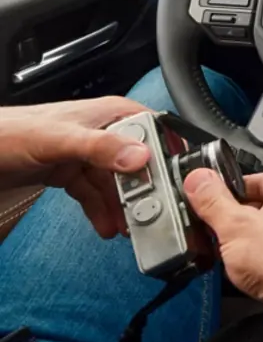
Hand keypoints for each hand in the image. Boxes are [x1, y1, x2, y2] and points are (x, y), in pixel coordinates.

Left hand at [0, 97, 151, 237]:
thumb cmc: (10, 132)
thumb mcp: (59, 140)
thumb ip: (100, 147)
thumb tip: (140, 157)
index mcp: (110, 114)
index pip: (152, 132)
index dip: (164, 157)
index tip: (169, 183)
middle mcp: (102, 132)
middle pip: (136, 162)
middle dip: (143, 189)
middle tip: (147, 214)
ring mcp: (86, 153)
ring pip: (115, 182)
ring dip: (122, 205)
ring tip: (127, 227)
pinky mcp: (70, 171)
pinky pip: (94, 193)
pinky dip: (100, 209)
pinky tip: (105, 225)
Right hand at [184, 168, 262, 332]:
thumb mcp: (234, 225)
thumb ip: (213, 201)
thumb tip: (198, 179)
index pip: (254, 179)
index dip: (228, 191)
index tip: (208, 201)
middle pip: (259, 206)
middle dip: (234, 220)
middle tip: (213, 230)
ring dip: (244, 242)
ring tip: (226, 253)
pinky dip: (256, 259)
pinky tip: (243, 271)